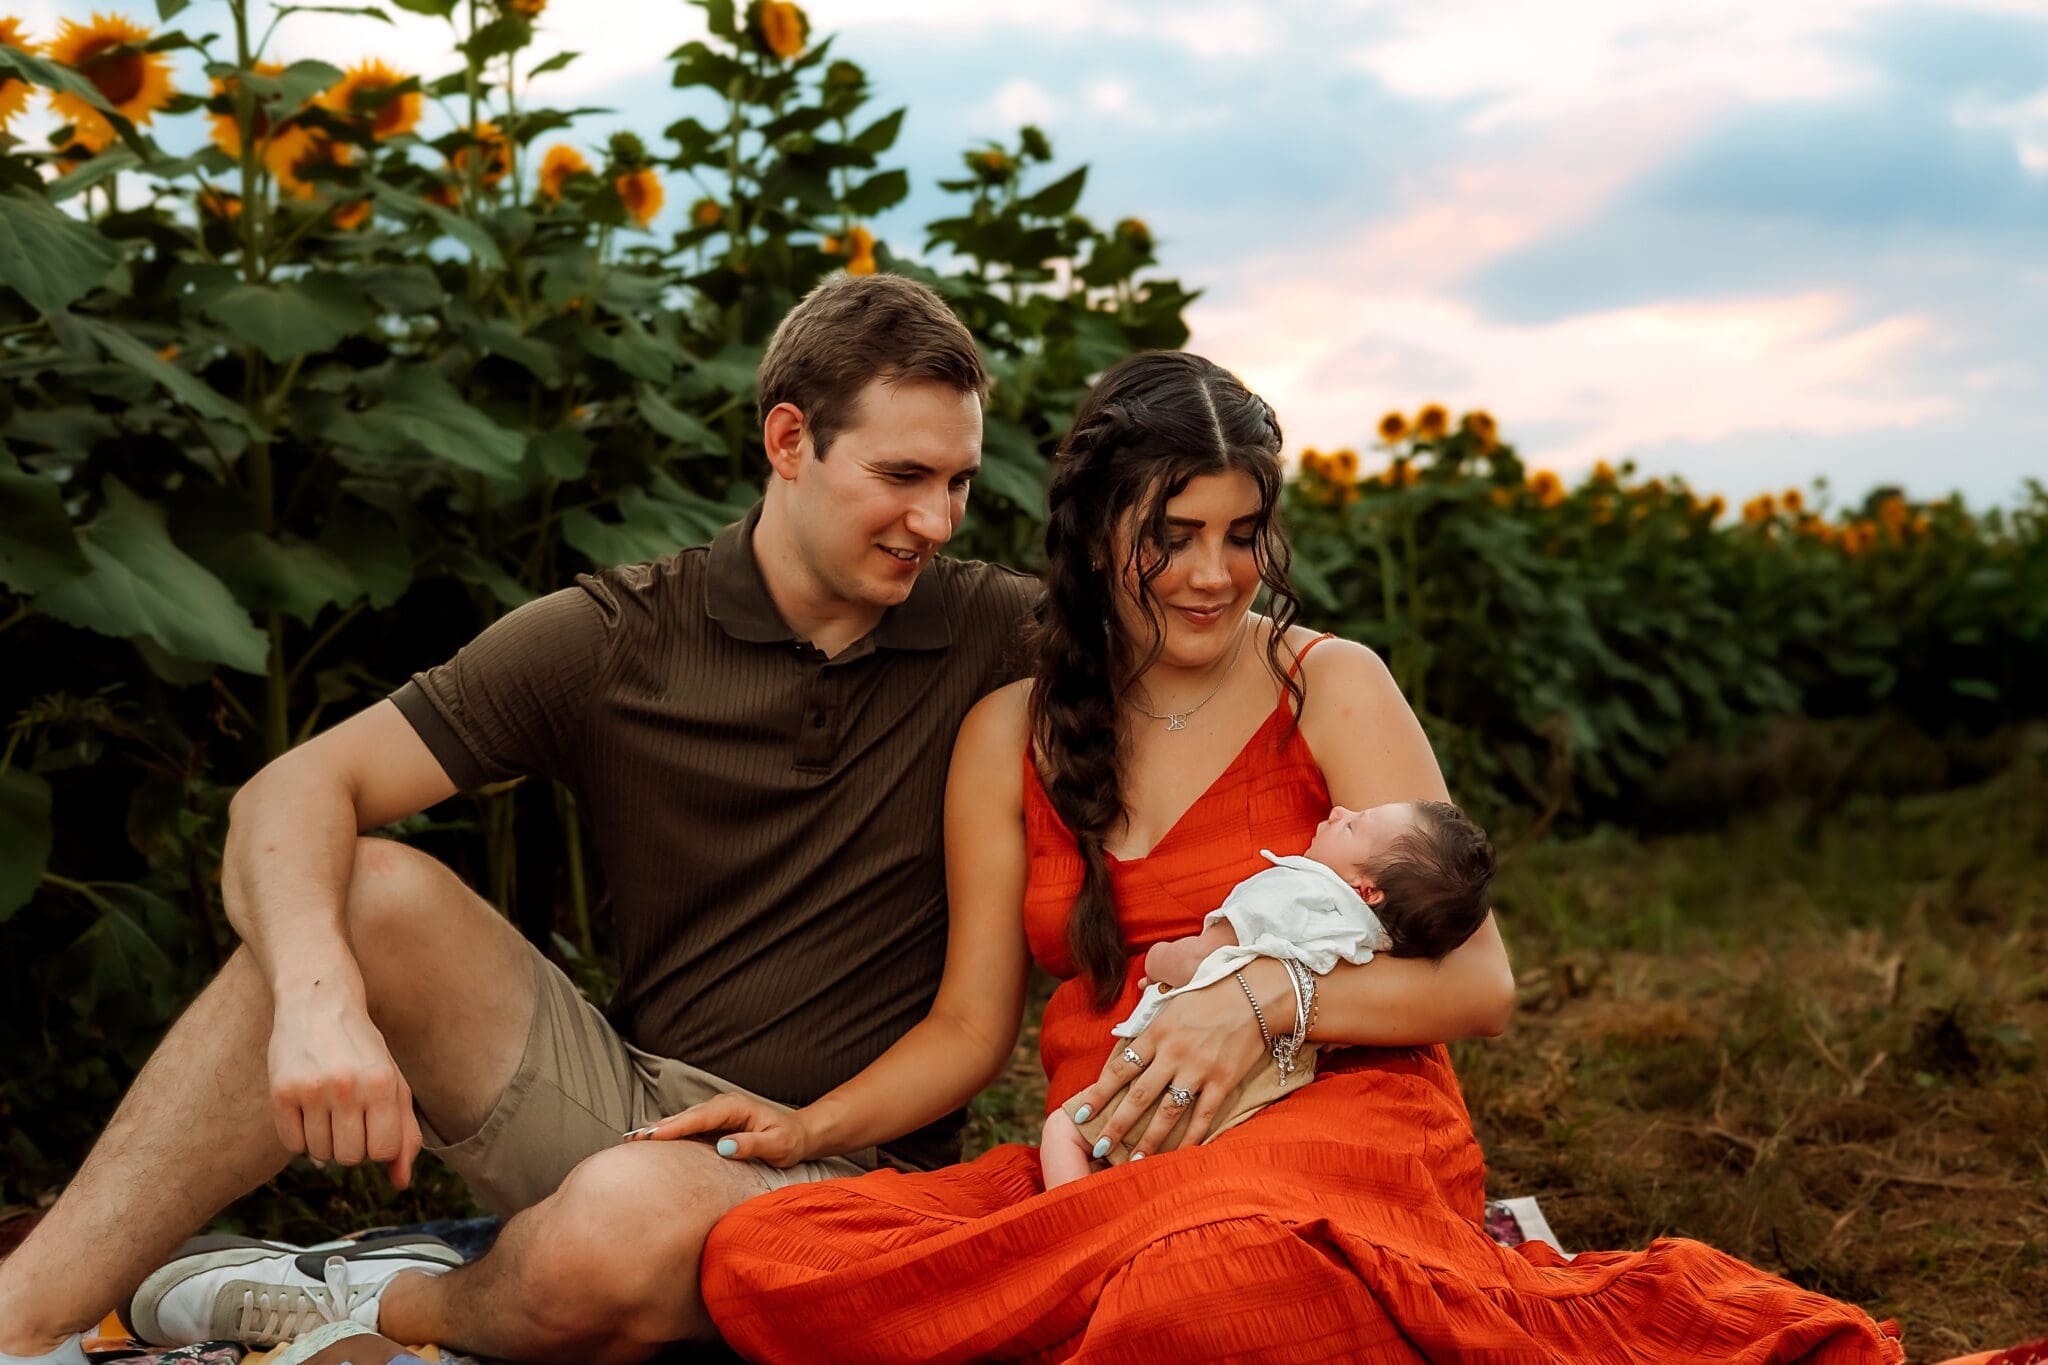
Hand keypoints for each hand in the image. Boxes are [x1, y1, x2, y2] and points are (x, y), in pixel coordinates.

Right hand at [267, 997, 421, 1189]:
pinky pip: (293, 1145)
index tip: (374, 1124)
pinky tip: (307, 1107)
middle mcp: (348, 1086)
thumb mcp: (394, 1082)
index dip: (379, 1146)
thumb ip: (405, 1133)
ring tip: (329, 1108)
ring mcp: (311, 1089)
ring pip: (321, 1155)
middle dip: (352, 1144)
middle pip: (351, 1158)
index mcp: (383, 1083)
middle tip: (350, 1114)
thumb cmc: (363, 1050)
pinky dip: (301, 1136)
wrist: (318, 1003)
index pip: (384, 1151)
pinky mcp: (280, 1092)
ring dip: (326, 1140)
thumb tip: (401, 1183)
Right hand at [625, 1093, 815, 1168]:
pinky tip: (650, 1141)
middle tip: (631, 1140)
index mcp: (736, 1107)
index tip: (652, 1137)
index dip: (675, 1127)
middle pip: (685, 1116)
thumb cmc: (790, 1141)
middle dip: (658, 1127)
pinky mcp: (714, 1123)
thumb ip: (752, 1145)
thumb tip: (724, 1147)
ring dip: (659, 1129)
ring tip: (632, 1140)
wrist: (800, 1134)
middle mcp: (723, 1105)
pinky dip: (669, 1132)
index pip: (700, 1117)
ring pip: (683, 1120)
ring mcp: (717, 1113)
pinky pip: (688, 1127)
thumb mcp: (777, 1145)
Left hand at [1063, 973, 1270, 1161]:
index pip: (1119, 1068)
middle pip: (1138, 1097)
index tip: (1082, 1114)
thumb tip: (1132, 995)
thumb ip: (1151, 1006)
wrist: (1255, 994)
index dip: (1099, 1093)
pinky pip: (1204, 1116)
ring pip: (1167, 1113)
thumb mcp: (1173, 995)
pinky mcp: (1223, 1081)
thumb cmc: (1212, 990)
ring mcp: (1198, 1070)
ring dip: (1149, 1140)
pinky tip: (1179, 1155)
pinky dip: (1191, 1138)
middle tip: (1099, 1149)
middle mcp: (1172, 1054)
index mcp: (1156, 1032)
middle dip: (1117, 1125)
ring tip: (1135, 1162)